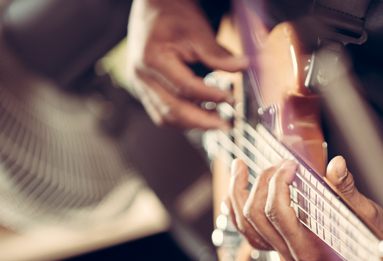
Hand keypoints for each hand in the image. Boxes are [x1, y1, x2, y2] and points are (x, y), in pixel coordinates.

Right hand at [127, 0, 247, 128]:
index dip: (210, 95)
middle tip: (225, 126)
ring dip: (192, 123)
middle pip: (172, 109)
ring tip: (216, 122)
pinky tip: (202, 116)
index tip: (229, 98)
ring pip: (165, 117)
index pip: (185, 87)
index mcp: (152, 58)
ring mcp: (139, 85)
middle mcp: (141, 75)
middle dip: (202, 121)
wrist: (154, 7)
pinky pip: (161, 112)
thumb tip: (242, 67)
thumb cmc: (173, 15)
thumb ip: (218, 54)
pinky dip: (182, 118)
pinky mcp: (144, 90)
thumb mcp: (198, 31)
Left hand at [227, 155, 382, 260]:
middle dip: (261, 183)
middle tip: (278, 163)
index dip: (278, 182)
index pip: (277, 213)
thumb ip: (347, 190)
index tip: (291, 163)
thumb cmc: (375, 238)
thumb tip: (336, 165)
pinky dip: (237, 213)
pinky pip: (250, 234)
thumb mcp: (368, 214)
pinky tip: (234, 195)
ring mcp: (284, 252)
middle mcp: (292, 254)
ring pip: (246, 226)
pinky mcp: (283, 247)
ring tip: (239, 167)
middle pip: (256, 216)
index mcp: (310, 248)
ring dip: (238, 194)